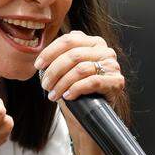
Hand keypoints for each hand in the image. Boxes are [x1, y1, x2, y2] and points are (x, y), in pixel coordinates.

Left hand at [35, 31, 125, 154]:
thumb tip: (41, 58)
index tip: (38, 65)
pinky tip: (67, 96)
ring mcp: (113, 66)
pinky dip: (76, 89)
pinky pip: (92, 82)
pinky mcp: (116, 81)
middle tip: (45, 85)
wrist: (90, 114)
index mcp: (93, 42)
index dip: (50, 52)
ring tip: (53, 94)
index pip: (69, 40)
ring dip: (62, 83)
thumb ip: (59, 57)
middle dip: (54, 71)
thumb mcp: (66, 71)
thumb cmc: (77, 91)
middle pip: (73, 55)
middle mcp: (105, 50)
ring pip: (81, 69)